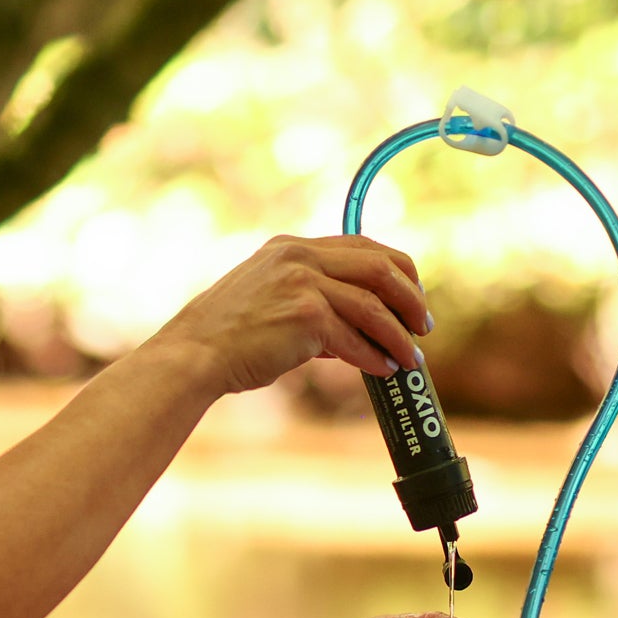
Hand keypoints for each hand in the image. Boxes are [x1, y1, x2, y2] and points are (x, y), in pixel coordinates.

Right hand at [149, 235, 429, 397]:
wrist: (195, 355)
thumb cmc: (227, 338)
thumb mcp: (268, 301)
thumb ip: (311, 303)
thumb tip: (357, 331)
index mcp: (291, 247)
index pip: (361, 246)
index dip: (396, 270)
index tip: (411, 295)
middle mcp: (299, 256)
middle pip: (379, 266)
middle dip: (410, 297)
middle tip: (423, 326)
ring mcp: (302, 283)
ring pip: (373, 306)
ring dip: (398, 335)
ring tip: (411, 359)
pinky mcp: (305, 316)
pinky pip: (354, 338)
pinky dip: (374, 357)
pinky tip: (383, 370)